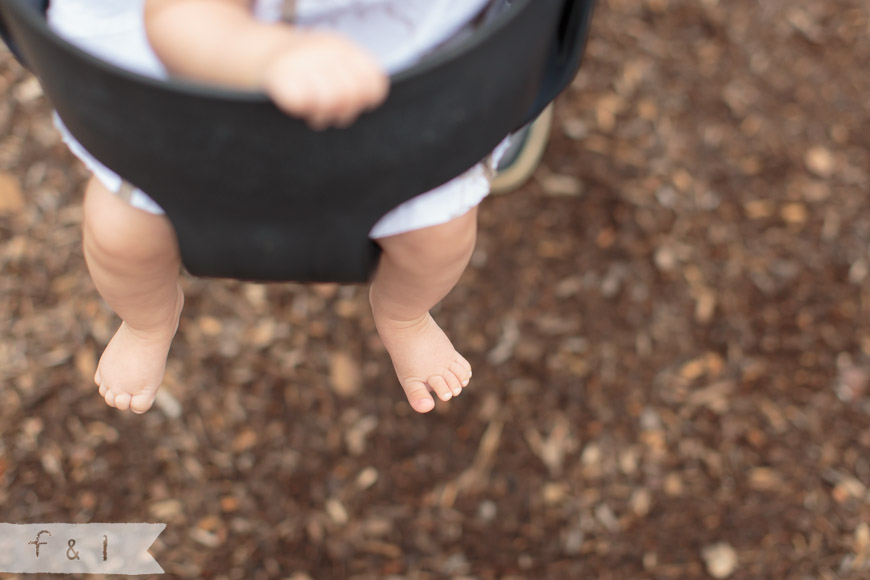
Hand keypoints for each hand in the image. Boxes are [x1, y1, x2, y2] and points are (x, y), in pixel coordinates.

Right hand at [263, 31, 389, 129]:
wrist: (260, 53)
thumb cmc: (305, 70)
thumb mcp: (333, 66)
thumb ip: (356, 82)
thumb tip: (370, 98)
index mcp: (343, 48)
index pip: (372, 83)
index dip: (367, 100)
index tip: (355, 104)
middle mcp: (326, 50)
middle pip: (351, 95)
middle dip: (345, 112)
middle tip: (332, 114)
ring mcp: (303, 60)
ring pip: (329, 101)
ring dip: (323, 116)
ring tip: (315, 115)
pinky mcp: (280, 75)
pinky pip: (299, 102)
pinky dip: (300, 109)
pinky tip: (298, 109)